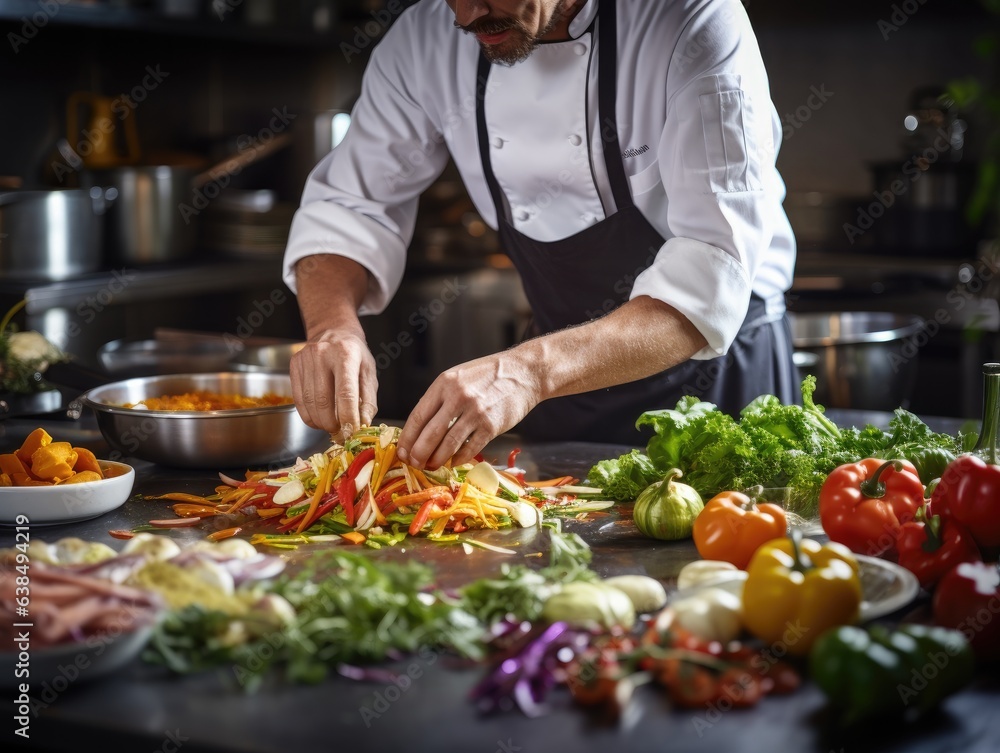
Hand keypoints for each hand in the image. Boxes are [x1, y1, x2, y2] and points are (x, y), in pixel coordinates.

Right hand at [289, 329, 378, 439]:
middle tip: (340, 432)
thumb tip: (363, 424)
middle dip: (332, 423)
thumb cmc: (354, 355)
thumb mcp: (369, 372)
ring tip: (331, 426)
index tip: (351, 432)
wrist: (333, 331)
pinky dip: (308, 415)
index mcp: (346, 355)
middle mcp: (323, 354)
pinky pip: (298, 399)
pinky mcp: (294, 365)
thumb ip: (368, 399)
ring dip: (320, 422)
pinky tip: (319, 418)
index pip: (346, 393)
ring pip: (309, 403)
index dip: (348, 417)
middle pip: (323, 400)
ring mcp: (305, 359)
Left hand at [396, 352, 540, 469]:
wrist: (523, 372)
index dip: (407, 438)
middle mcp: (458, 397)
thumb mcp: (458, 377)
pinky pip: (470, 448)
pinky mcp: (492, 426)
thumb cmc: (487, 375)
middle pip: (430, 433)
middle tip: (414, 464)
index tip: (402, 451)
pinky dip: (459, 458)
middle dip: (419, 453)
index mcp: (444, 384)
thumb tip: (420, 427)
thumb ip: (440, 398)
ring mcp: (476, 412)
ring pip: (448, 444)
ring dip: (436, 459)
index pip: (418, 416)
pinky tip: (453, 462)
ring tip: (431, 466)